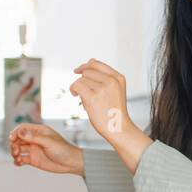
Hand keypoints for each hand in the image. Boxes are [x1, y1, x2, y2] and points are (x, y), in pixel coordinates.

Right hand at [9, 123, 83, 174]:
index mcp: (39, 131)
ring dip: (14, 153)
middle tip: (16, 151)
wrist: (72, 163)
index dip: (15, 133)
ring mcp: (34, 150)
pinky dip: (17, 161)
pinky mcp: (34, 160)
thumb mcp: (48, 142)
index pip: (22, 129)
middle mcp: (35, 140)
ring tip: (18, 158)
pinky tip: (19, 163)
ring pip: (18, 149)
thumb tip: (20, 132)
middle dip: (14, 144)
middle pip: (18, 139)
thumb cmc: (64, 150)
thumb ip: (34, 137)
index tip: (12, 139)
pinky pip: (21, 159)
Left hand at [69, 58, 152, 172]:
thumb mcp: (115, 90)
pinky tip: (76, 96)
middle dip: (83, 80)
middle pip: (87, 71)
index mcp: (118, 78)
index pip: (96, 63)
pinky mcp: (93, 97)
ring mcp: (103, 88)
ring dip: (79, 88)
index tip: (78, 71)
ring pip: (81, 79)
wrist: (118, 128)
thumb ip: (104, 77)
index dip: (85, 66)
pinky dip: (73, 90)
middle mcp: (112, 81)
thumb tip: (88, 63)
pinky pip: (76, 85)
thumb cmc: (114, 112)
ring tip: (84, 98)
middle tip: (84, 92)